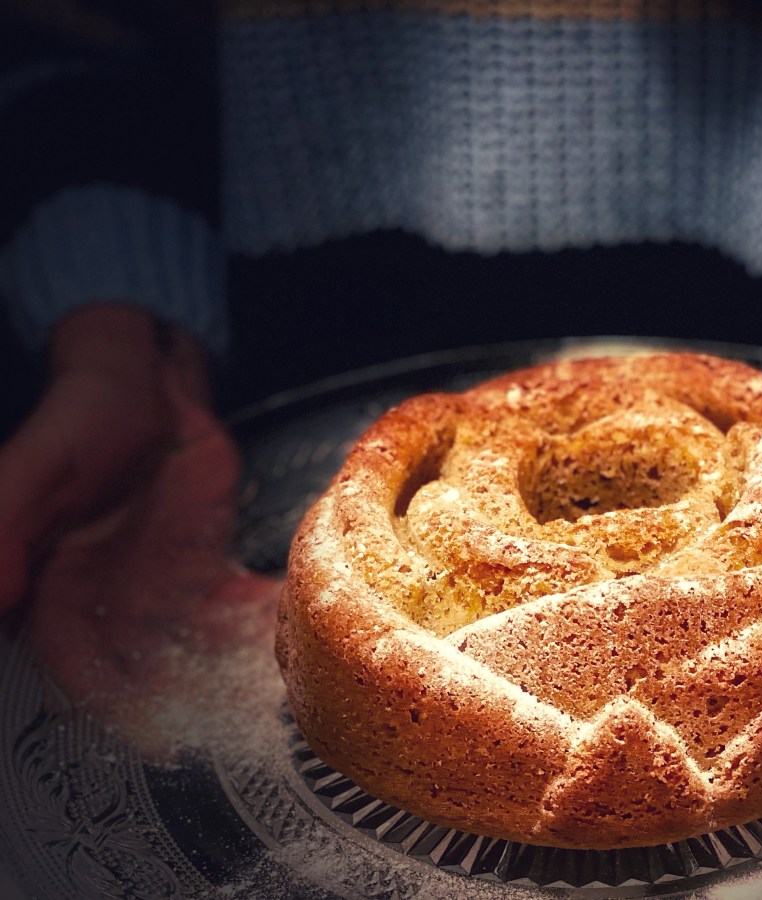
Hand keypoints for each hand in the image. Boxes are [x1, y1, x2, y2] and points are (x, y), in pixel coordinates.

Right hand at [0, 305, 279, 755]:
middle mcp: (111, 610)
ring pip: (199, 657)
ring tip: (283, 706)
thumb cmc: (76, 424)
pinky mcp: (207, 570)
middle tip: (247, 739)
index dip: (120, 714)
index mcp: (56, 601)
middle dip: (193, 713)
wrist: (138, 388)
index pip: (83, 675)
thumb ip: (7, 528)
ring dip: (236, 684)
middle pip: (151, 681)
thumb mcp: (33, 470)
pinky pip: (238, 611)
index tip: (167, 745)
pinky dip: (265, 629)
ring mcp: (163, 594)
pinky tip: (303, 642)